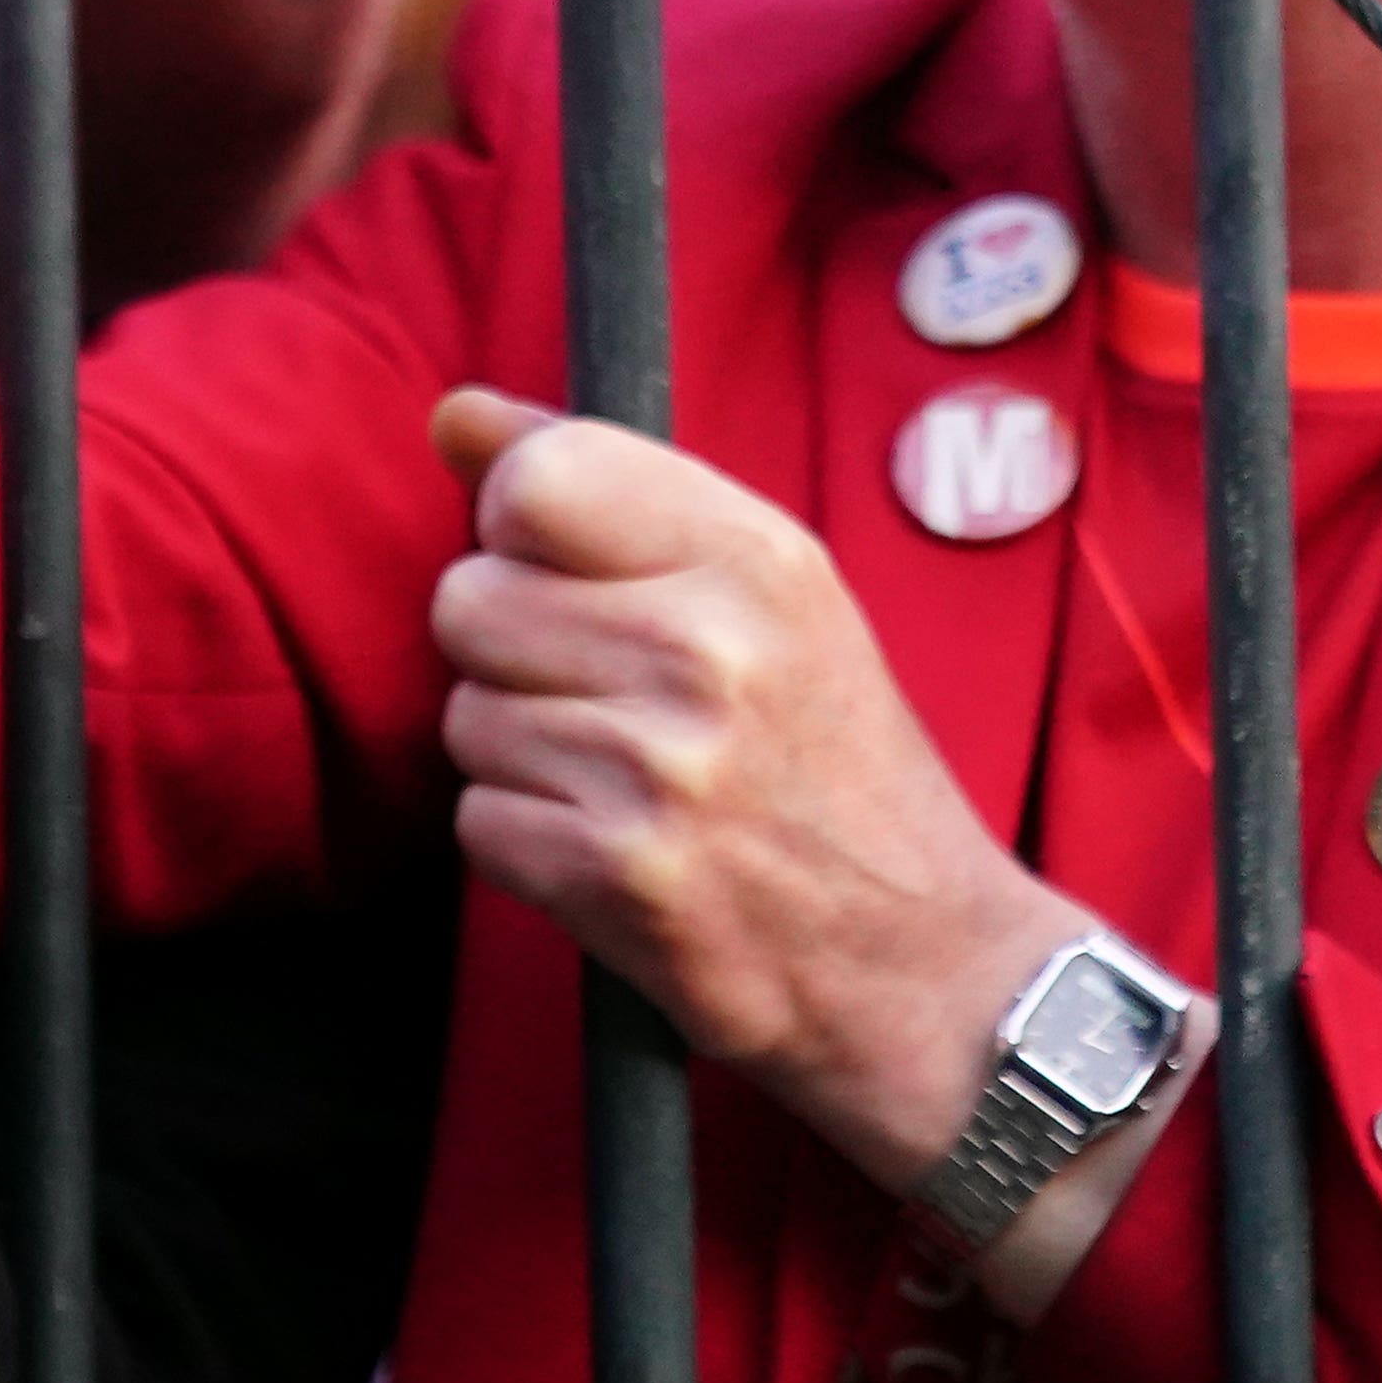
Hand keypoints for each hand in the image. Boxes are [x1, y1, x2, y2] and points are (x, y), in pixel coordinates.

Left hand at [425, 392, 1092, 1188]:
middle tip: (606, 695)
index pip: (538, 476)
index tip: (566, 567)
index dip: (520, 525)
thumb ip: (612, 489)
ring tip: (624, 781)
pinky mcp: (615, 877)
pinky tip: (612, 851)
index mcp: (756, 557)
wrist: (926, 968)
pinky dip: (526, 842)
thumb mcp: (773, 593)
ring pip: (466, 714)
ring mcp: (659, 768)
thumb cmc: (836, 764)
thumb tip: (454, 414)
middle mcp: (706, 648)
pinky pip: (477, 821)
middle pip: (470, 597)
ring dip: (520, 754)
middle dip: (511, 649)